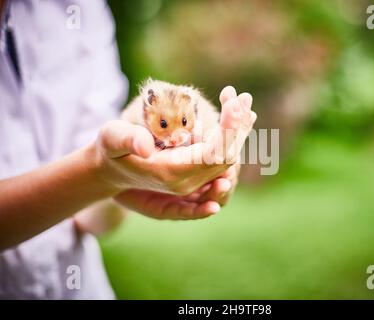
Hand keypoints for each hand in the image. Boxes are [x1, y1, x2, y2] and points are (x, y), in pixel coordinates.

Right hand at [92, 86, 254, 216]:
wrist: (112, 170)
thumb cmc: (111, 150)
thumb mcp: (111, 140)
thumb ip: (126, 140)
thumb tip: (146, 146)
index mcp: (172, 173)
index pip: (213, 153)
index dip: (228, 129)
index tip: (234, 102)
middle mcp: (188, 180)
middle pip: (227, 155)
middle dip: (238, 124)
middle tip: (243, 96)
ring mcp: (194, 179)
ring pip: (229, 156)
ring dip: (240, 128)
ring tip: (244, 101)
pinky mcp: (196, 172)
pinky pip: (222, 156)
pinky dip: (234, 135)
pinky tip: (242, 117)